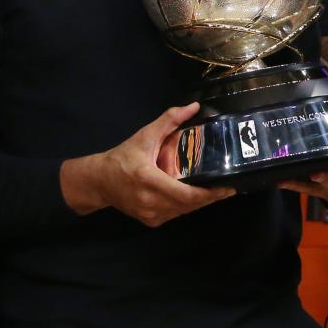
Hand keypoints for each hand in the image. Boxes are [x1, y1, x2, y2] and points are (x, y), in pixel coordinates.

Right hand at [61, 103, 234, 227]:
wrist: (99, 181)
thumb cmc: (123, 157)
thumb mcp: (145, 136)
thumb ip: (170, 120)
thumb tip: (194, 106)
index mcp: (149, 180)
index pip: (186, 194)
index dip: (210, 194)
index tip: (228, 187)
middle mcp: (150, 201)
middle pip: (189, 205)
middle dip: (210, 197)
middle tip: (228, 186)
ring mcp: (150, 214)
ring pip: (184, 211)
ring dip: (200, 202)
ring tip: (216, 190)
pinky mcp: (150, 221)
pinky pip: (175, 214)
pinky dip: (186, 206)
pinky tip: (195, 195)